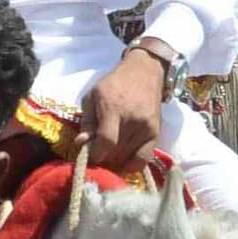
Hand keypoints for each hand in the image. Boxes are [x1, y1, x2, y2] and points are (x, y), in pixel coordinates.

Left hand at [78, 45, 173, 164]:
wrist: (144, 72)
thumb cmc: (114, 84)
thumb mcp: (92, 95)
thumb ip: (86, 121)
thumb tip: (81, 144)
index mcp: (113, 109)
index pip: (106, 142)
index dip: (95, 154)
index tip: (89, 156)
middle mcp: (132, 120)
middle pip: (116, 153)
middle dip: (103, 160)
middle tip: (97, 156)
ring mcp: (146, 128)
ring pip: (128, 158)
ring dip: (115, 162)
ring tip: (108, 156)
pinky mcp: (156, 133)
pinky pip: (144, 159)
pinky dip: (132, 165)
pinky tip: (123, 162)